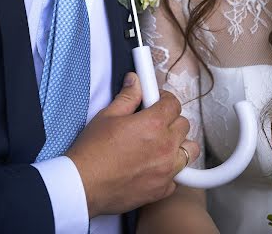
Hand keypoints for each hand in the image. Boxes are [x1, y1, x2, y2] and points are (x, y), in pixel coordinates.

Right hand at [65, 72, 199, 217]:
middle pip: (184, 125)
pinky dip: (170, 171)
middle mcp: (165, 146)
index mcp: (154, 124)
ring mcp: (166, 170)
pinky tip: (154, 167)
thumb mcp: (108, 115)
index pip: (174, 104)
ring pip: (189, 151)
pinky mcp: (162, 190)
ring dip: (178, 145)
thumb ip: (128, 96)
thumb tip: (135, 81)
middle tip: (155, 123)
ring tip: (161, 145)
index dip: (165, 100)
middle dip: (171, 121)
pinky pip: (178, 176)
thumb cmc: (92, 152)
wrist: (82, 186)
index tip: (158, 102)